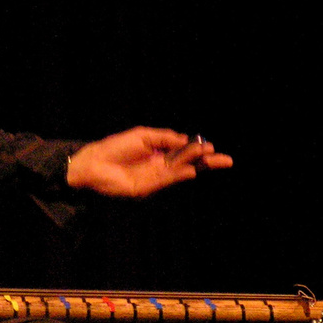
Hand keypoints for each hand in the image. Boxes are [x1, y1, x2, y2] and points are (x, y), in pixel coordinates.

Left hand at [65, 127, 232, 198]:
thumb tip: (187, 139)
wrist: (95, 164)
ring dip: (198, 165)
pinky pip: (169, 179)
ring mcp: (156, 176)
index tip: (210, 145)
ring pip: (182, 170)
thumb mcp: (143, 136)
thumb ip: (165, 138)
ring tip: (214, 159)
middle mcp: (160, 163)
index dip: (197, 148)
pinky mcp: (149, 187)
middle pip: (188, 162)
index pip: (184, 149)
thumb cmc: (116, 147)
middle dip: (207, 160)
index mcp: (158, 149)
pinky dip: (181, 174)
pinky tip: (193, 170)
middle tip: (226, 160)